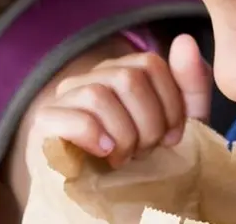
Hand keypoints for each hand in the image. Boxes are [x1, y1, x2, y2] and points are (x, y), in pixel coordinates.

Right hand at [32, 34, 211, 167]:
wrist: (94, 195)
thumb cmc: (137, 157)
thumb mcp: (175, 126)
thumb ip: (190, 87)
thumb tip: (185, 40)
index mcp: (122, 71)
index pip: (150, 63)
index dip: (170, 103)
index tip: (172, 137)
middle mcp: (92, 76)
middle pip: (128, 78)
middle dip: (148, 124)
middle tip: (145, 150)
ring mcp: (65, 96)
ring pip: (99, 95)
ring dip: (124, 135)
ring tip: (124, 157)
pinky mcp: (46, 121)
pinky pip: (75, 117)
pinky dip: (97, 138)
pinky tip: (105, 154)